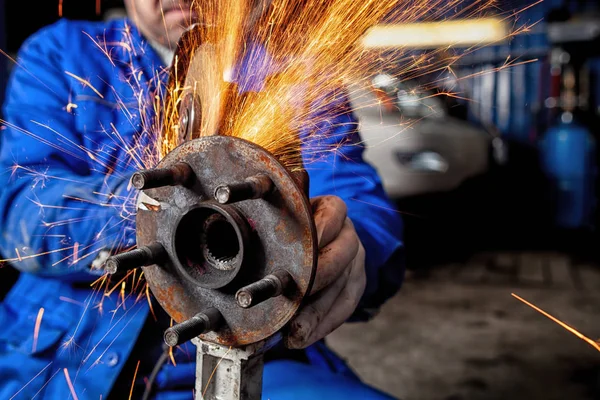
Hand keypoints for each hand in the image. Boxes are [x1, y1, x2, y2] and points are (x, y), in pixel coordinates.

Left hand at [284, 195, 365, 348]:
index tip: (297, 253)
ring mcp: (356, 260)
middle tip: (292, 300)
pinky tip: (304, 337)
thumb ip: (273, 221)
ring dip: (317, 314)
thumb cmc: (293, 224)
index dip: (316, 235)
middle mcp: (349, 234)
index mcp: (333, 209)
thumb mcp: (286, 215)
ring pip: (342, 288)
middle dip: (315, 282)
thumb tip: (237, 230)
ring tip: (294, 333)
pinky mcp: (357, 283)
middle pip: (340, 257)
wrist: (321, 234)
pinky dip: (324, 325)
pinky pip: (345, 307)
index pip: (331, 217)